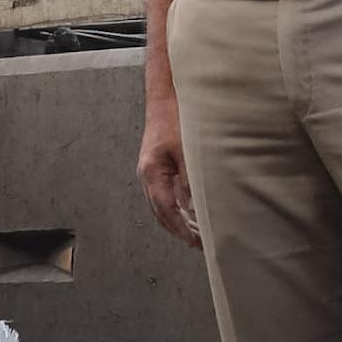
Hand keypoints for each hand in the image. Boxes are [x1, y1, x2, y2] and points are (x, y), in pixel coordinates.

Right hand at [137, 109, 199, 248]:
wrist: (165, 97)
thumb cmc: (174, 119)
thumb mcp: (187, 152)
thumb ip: (190, 181)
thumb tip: (195, 207)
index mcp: (151, 172)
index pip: (166, 210)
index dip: (180, 228)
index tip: (194, 241)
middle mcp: (146, 174)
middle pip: (159, 211)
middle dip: (176, 229)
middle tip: (195, 243)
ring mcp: (149, 170)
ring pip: (160, 203)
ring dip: (175, 219)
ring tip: (192, 232)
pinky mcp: (156, 165)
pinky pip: (163, 192)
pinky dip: (174, 206)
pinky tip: (187, 210)